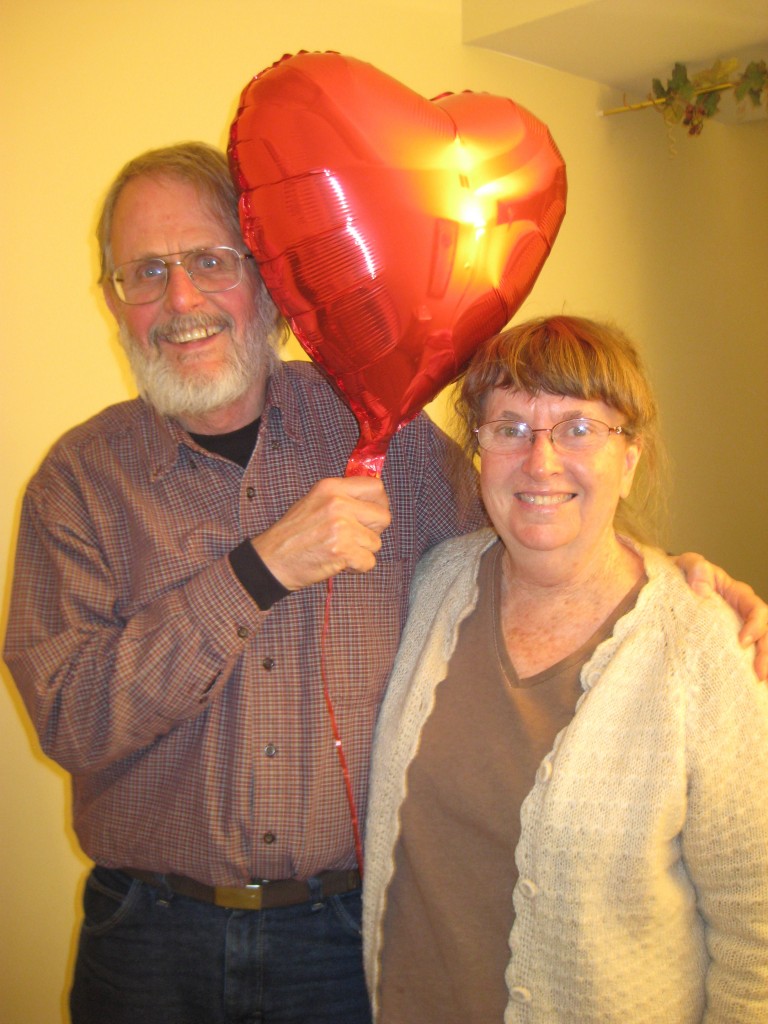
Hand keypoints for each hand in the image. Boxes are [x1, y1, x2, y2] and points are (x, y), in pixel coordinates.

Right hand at [253, 476, 391, 590]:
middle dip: (373, 531)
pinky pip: (369, 561)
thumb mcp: (314, 501)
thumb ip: (342, 498)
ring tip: (340, 550)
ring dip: (362, 551)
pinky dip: (357, 567)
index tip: (371, 515)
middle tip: (356, 538)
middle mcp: (338, 503)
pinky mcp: (342, 550)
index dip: (379, 503)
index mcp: (331, 487)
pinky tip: (339, 562)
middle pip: (383, 516)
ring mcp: (341, 527)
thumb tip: (374, 501)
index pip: (375, 487)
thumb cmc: (292, 533)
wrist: (271, 559)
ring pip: (376, 542)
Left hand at [675, 552, 767, 679]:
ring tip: (760, 684)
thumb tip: (700, 588)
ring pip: (760, 646)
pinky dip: (749, 669)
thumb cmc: (683, 574)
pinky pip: (745, 656)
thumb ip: (695, 568)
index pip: (756, 609)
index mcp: (737, 594)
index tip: (742, 642)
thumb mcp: (687, 565)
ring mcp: (738, 628)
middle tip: (760, 674)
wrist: (669, 587)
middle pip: (766, 633)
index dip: (755, 626)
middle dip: (766, 653)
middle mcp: (743, 613)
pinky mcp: (728, 642)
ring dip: (763, 664)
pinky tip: (750, 686)